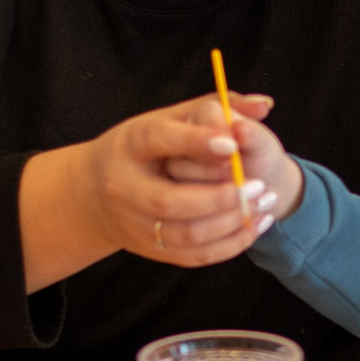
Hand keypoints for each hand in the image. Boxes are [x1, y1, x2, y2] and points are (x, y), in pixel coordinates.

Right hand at [17, 97, 282, 289]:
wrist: (96, 193)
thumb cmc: (146, 149)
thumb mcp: (170, 119)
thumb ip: (216, 108)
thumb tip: (264, 104)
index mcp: (129, 145)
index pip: (158, 141)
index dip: (195, 142)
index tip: (233, 143)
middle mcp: (125, 187)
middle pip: (169, 201)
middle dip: (220, 197)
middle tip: (258, 185)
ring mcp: (135, 223)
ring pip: (186, 234)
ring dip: (232, 223)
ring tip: (264, 204)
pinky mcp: (150, 249)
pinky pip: (194, 256)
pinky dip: (229, 245)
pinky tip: (254, 226)